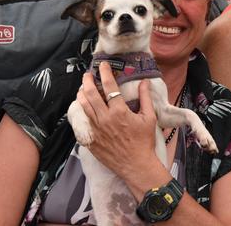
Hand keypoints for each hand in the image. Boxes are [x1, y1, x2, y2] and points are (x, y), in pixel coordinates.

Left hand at [77, 62, 158, 179]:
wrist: (136, 165)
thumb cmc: (144, 142)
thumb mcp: (149, 118)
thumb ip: (145, 98)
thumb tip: (145, 82)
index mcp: (119, 112)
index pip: (109, 87)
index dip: (105, 73)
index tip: (103, 65)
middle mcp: (104, 119)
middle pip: (90, 95)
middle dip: (87, 81)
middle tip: (87, 75)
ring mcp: (96, 130)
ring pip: (83, 107)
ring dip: (81, 95)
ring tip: (82, 89)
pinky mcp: (91, 140)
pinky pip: (81, 123)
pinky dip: (80, 113)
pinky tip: (82, 108)